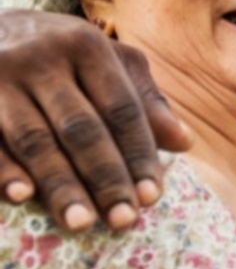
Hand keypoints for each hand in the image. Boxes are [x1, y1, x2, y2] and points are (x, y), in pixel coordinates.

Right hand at [0, 9, 190, 230]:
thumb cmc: (59, 53)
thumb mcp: (105, 60)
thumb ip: (143, 99)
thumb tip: (184, 142)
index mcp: (86, 45)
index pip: (121, 108)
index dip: (138, 154)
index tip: (152, 196)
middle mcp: (41, 58)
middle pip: (81, 127)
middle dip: (105, 177)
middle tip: (123, 220)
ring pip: (35, 139)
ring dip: (59, 184)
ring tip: (80, 222)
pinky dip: (3, 170)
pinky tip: (22, 197)